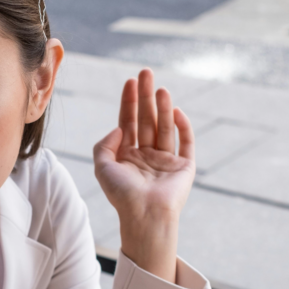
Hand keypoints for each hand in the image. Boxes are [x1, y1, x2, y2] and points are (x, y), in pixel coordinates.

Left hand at [93, 68, 195, 281]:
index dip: (129, 101)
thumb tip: (120, 126)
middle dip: (146, 96)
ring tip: (160, 89)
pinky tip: (176, 111)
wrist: (145, 215)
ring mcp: (166, 160)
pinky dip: (183, 126)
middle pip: (146, 119)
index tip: (130, 81)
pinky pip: (185, 142)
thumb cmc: (122, 195)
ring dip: (163, 107)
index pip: (128, 122)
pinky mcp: (184, 166)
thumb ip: (104, 144)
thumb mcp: (102, 167)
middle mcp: (146, 156)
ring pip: (164, 127)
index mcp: (127, 156)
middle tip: (146, 72)